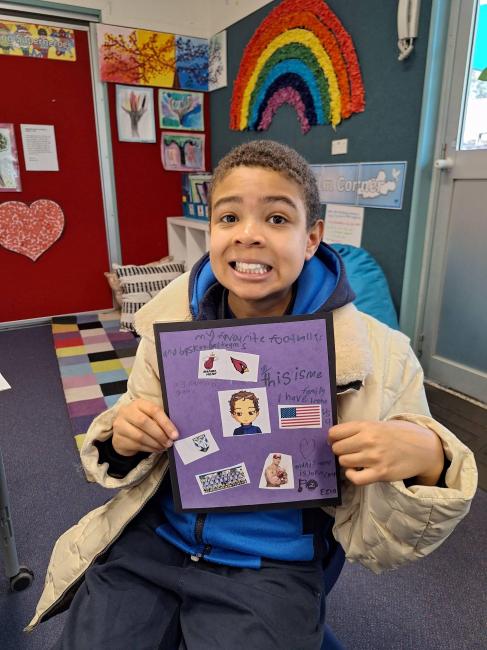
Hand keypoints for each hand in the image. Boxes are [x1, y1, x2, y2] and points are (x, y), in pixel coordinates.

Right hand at [112, 399, 178, 456]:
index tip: (175, 434)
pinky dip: (148, 449)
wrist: (123, 434)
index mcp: (138, 403)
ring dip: (155, 443)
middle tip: (169, 443)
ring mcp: (119, 425)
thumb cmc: (142, 423)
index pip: (154, 410)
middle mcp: (126, 412)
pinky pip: (135, 445)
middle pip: (144, 422)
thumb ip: (160, 421)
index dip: (166, 423)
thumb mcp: (151, 417)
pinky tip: (155, 449)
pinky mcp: (117, 439)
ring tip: (163, 447)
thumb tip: (173, 434)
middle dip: (160, 434)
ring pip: (140, 436)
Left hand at [328, 420, 444, 485]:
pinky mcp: (381, 473)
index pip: (335, 432)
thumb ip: (359, 430)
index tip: (335, 441)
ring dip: (347, 463)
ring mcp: (374, 457)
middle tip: (348, 452)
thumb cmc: (399, 435)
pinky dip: (352, 476)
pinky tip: (357, 472)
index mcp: (366, 426)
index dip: (332, 438)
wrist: (424, 448)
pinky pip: (355, 478)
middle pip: (337, 448)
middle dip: (340, 451)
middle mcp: (368, 440)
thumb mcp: (378, 425)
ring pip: (344, 462)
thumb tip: (334, 437)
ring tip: (356, 461)